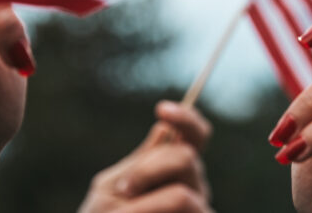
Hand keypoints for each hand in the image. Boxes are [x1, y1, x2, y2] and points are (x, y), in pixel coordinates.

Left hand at [78, 101, 213, 212]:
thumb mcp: (112, 189)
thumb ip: (139, 164)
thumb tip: (163, 129)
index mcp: (174, 168)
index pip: (194, 135)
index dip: (186, 118)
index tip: (162, 109)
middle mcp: (193, 187)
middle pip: (187, 159)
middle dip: (150, 169)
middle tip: (123, 188)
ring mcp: (199, 209)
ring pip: (184, 195)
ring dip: (145, 202)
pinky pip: (186, 210)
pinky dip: (150, 212)